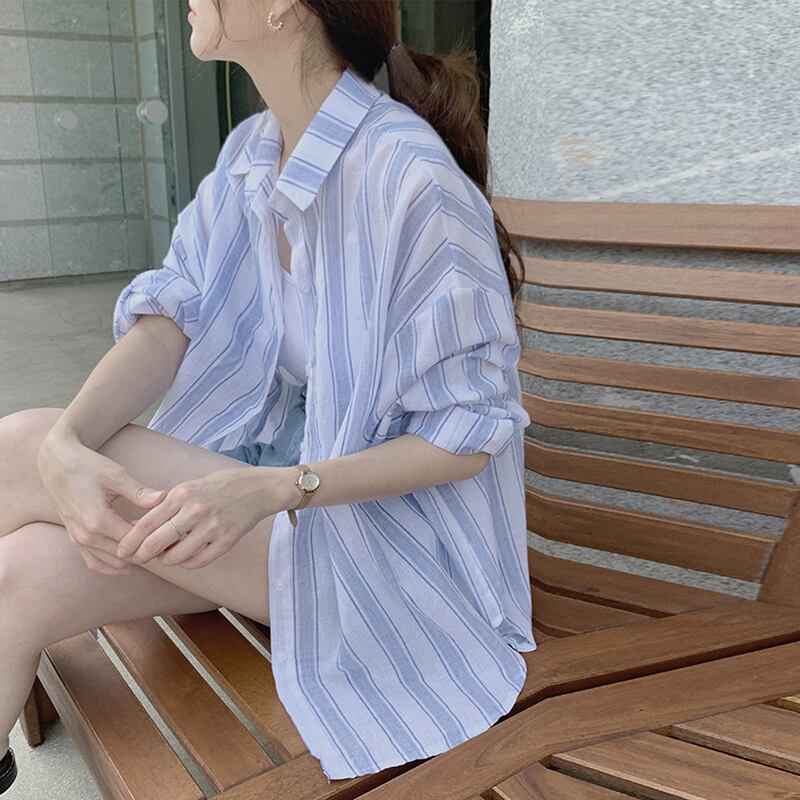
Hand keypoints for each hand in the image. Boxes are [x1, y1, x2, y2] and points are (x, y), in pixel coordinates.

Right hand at [37, 429, 167, 575]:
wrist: (56, 464)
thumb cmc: (87, 466)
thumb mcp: (116, 475)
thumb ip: (140, 492)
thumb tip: (164, 498)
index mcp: (99, 520)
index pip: (134, 541)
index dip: (155, 539)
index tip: (172, 534)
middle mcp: (87, 535)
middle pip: (125, 555)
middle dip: (147, 551)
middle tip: (168, 544)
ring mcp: (79, 540)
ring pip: (111, 563)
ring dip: (132, 559)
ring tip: (154, 549)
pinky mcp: (75, 539)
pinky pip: (94, 562)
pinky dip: (112, 565)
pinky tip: (129, 564)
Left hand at [114, 466, 284, 568]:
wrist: (257, 488)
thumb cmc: (220, 486)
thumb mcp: (190, 486)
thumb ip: (166, 504)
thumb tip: (138, 525)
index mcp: (183, 494)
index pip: (147, 523)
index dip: (131, 540)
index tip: (122, 551)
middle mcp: (195, 510)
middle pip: (157, 543)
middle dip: (142, 555)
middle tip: (137, 559)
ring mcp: (212, 527)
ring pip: (176, 557)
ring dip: (167, 560)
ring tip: (166, 556)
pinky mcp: (226, 540)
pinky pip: (198, 562)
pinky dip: (187, 563)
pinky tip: (186, 557)